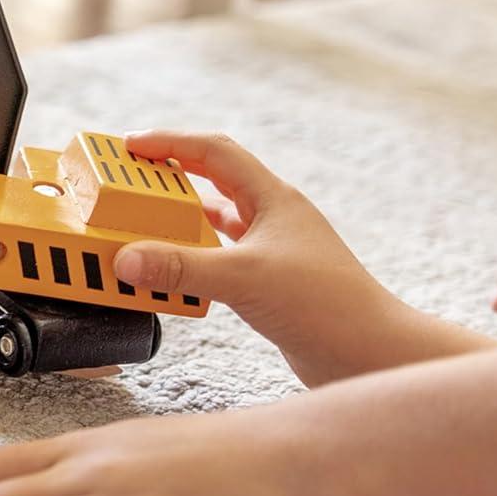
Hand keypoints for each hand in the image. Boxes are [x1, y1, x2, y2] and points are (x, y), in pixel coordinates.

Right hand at [115, 131, 485, 385]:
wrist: (371, 353)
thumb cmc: (325, 306)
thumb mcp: (243, 279)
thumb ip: (181, 267)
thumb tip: (126, 259)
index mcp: (273, 199)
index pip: (213, 152)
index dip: (168, 142)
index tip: (128, 146)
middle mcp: (274, 217)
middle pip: (214, 178)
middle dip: (169, 174)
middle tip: (128, 180)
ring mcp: (274, 248)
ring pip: (217, 216)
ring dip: (180, 213)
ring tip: (142, 218)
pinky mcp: (271, 280)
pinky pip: (222, 252)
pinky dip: (193, 251)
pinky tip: (176, 261)